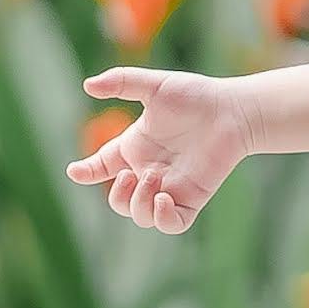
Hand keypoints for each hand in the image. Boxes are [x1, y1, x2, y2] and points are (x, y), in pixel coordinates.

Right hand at [70, 66, 252, 232]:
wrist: (233, 111)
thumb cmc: (195, 96)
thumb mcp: (154, 85)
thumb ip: (121, 82)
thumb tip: (87, 85)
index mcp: (135, 147)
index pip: (102, 166)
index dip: (86, 172)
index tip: (76, 172)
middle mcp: (149, 170)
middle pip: (118, 200)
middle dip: (117, 194)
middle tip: (130, 174)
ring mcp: (170, 187)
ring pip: (140, 215)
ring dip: (138, 202)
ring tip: (154, 177)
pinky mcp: (192, 198)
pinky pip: (171, 225)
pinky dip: (162, 219)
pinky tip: (165, 199)